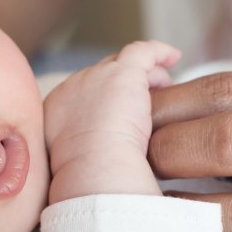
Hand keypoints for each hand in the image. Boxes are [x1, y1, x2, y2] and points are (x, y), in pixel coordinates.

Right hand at [43, 40, 178, 201]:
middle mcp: (72, 88)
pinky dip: (158, 52)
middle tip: (144, 99)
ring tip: (163, 83)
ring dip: (143, 73)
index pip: (83, 95)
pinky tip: (174, 56)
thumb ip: (85, 154)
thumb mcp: (76, 166)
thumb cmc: (88, 180)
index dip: (103, 99)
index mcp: (57, 111)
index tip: (118, 112)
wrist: (93, 169)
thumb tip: (100, 162)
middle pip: (101, 76)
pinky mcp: (122, 73)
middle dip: (122, 85)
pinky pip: (141, 51)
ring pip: (122, 64)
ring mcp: (96, 77)